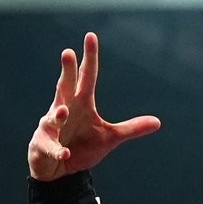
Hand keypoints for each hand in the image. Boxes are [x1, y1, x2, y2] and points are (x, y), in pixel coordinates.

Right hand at [27, 32, 161, 180]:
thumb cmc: (81, 146)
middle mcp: (65, 109)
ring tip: (63, 112)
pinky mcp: (44, 145)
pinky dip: (58, 151)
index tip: (91, 36)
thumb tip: (158, 122)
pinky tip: (66, 154)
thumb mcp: (110, 137)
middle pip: (66, 86)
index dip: (89, 58)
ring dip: (58, 114)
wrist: (58, 167)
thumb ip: (132, 128)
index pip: (86, 77)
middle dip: (67, 71)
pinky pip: (52, 147)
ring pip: (53, 116)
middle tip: (68, 52)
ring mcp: (51, 127)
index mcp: (81, 103)